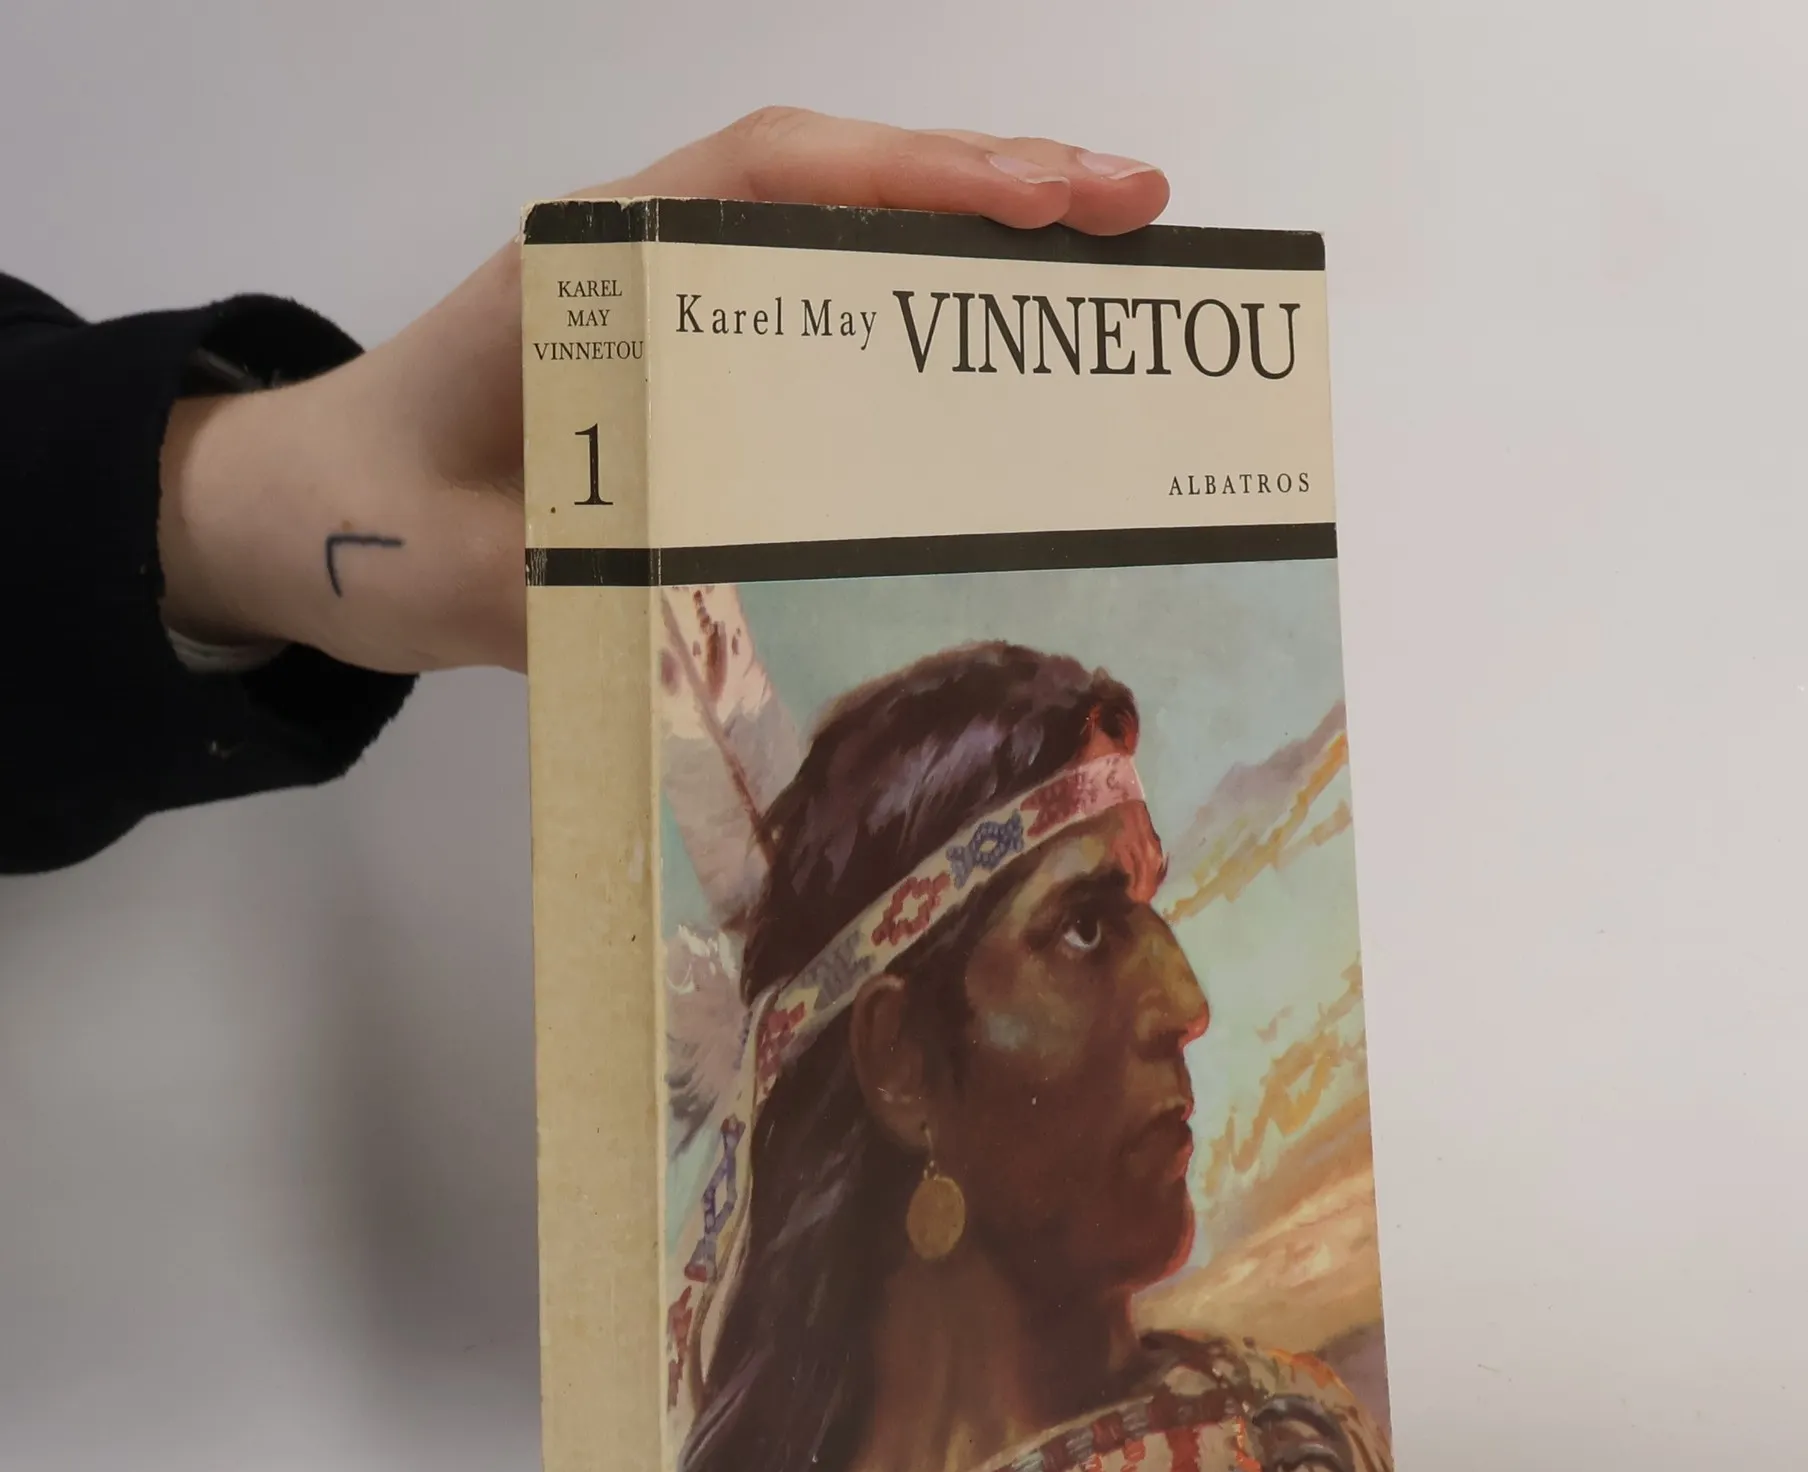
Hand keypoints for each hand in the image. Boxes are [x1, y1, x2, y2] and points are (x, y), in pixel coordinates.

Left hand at [158, 109, 1169, 675]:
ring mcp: (681, 305)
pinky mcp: (698, 364)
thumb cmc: (382, 527)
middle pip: (842, 181)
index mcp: (598, 268)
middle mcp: (654, 261)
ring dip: (975, 235)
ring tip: (1106, 250)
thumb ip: (602, 581)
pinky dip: (918, 309)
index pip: (779, 179)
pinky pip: (822, 316)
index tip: (1046, 199)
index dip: (919, 179)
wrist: (322, 524)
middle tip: (1137, 205)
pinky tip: (1001, 343)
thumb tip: (759, 608)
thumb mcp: (491, 568)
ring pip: (844, 234)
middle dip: (994, 180)